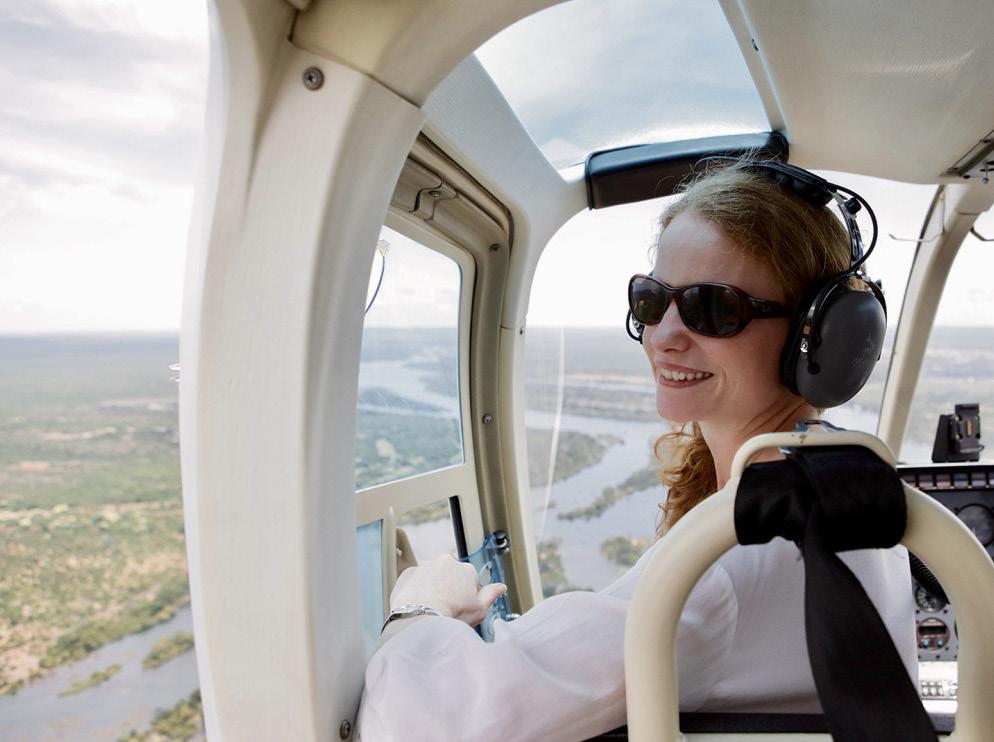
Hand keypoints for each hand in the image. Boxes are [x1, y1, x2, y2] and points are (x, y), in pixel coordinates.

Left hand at [390, 553, 505, 626]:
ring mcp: (426, 566)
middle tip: (447, 607)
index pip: (470, 580)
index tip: (462, 607)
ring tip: (431, 608)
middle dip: (449, 587)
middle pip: (450, 575)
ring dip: (432, 587)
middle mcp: (446, 562)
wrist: (421, 618)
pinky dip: (416, 590)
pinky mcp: (408, 573)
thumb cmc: (452, 615)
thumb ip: (491, 595)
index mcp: (466, 569)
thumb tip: (501, 587)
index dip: (467, 595)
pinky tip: (418, 605)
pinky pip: (415, 581)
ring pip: (432, 576)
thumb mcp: (480, 609)